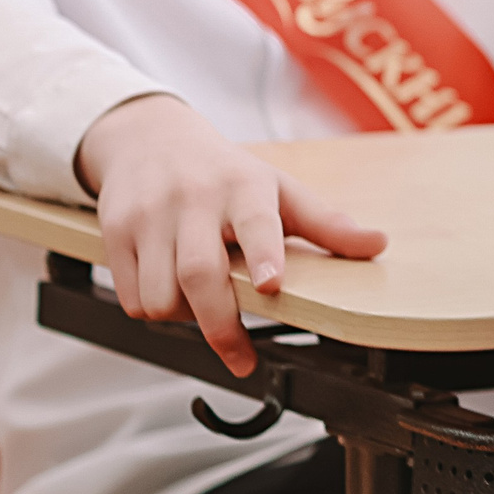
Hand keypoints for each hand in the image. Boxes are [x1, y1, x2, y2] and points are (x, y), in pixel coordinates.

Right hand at [77, 95, 386, 376]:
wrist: (148, 137)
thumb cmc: (225, 173)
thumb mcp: (279, 189)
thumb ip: (326, 223)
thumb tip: (378, 245)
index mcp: (244, 187)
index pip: (257, 221)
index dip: (264, 252)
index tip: (271, 283)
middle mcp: (195, 200)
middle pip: (200, 273)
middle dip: (220, 324)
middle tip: (241, 356)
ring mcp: (150, 215)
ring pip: (161, 296)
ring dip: (184, 319)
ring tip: (205, 307)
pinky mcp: (114, 232)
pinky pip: (131, 297)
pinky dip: (154, 311)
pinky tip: (173, 295)